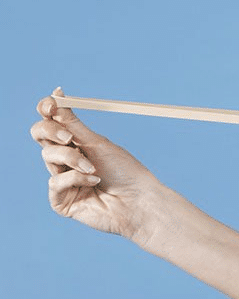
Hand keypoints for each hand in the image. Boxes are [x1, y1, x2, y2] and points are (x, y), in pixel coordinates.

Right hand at [30, 88, 164, 243]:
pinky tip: (94, 182)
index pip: (52, 121)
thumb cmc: (125, 172)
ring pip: (48, 156)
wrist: (139, 201)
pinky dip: (75, 179)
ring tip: (94, 169)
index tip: (54, 101)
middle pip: (40, 134)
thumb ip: (73, 125)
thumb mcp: (98, 144)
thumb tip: (57, 97)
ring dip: (73, 159)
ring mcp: (62, 180)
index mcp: (77, 143)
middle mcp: (66, 160)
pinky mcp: (60, 201)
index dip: (47, 108)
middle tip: (69, 137)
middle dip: (51, 130)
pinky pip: (55, 183)